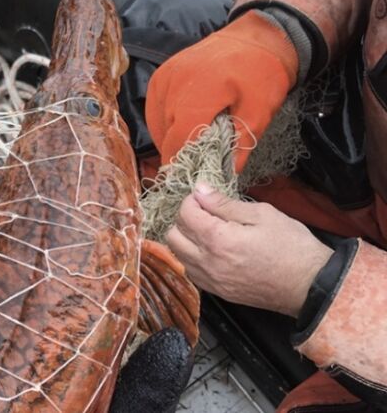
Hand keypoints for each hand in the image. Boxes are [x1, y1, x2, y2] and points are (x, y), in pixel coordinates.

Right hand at [145, 10, 298, 172]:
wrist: (258, 37)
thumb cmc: (263, 74)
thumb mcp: (260, 113)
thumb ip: (241, 146)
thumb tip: (227, 176)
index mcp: (200, 92)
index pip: (179, 139)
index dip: (181, 163)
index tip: (186, 180)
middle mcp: (175, 83)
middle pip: (166, 132)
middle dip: (176, 153)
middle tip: (191, 167)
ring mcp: (164, 76)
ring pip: (157, 122)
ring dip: (168, 138)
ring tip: (186, 149)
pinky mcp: (161, 74)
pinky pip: (154, 107)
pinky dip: (163, 122)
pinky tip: (177, 130)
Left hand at [166, 183, 332, 316]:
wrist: (310, 285)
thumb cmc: (292, 246)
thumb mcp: (262, 214)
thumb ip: (225, 204)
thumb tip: (200, 190)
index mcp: (217, 239)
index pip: (184, 214)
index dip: (192, 200)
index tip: (206, 198)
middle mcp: (207, 262)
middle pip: (172, 236)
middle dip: (184, 220)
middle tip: (205, 213)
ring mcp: (210, 280)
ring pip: (177, 256)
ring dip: (185, 240)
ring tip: (207, 232)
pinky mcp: (217, 292)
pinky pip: (190, 272)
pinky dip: (192, 258)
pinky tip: (211, 251)